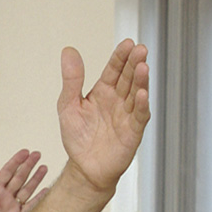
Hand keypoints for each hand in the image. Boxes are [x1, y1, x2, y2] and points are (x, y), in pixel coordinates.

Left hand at [0, 149, 47, 211]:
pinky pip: (31, 207)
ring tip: (44, 167)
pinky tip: (47, 190)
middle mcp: (5, 196)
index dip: (16, 161)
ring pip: (27, 189)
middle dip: (29, 165)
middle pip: (20, 177)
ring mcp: (13, 207)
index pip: (7, 172)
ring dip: (36, 178)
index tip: (25, 152)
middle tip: (38, 154)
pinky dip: (39, 199)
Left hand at [56, 39, 150, 192]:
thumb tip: (68, 50)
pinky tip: (143, 94)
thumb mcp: (68, 105)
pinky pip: (139, 116)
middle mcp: (118, 100)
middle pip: (128, 77)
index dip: (121, 56)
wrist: (84, 168)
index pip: (114, 69)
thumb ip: (71, 80)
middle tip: (140, 49)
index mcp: (103, 91)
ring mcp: (127, 115)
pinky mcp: (133, 132)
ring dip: (141, 80)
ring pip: (137, 93)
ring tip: (143, 66)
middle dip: (134, 63)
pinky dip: (142, 106)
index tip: (127, 43)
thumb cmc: (78, 138)